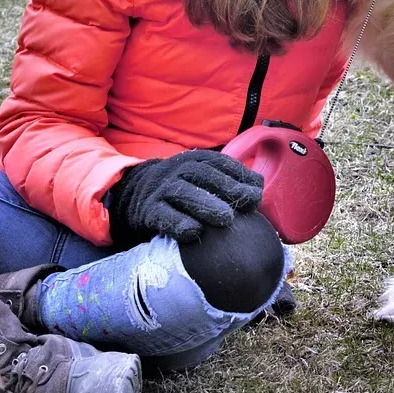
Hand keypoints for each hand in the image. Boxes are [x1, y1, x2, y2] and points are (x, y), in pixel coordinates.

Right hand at [107, 150, 263, 244]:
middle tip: (249, 202)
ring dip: (206, 204)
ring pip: (183, 193)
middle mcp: (176, 170)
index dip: (240, 174)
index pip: (219, 163)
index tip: (258, 190)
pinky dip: (177, 223)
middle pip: (202, 175)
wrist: (134, 194)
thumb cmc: (181, 189)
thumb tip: (259, 189)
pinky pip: (162, 215)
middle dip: (229, 187)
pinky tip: (193, 232)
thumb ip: (228, 181)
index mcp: (194, 160)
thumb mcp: (202, 178)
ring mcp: (161, 190)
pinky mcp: (147, 210)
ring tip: (226, 218)